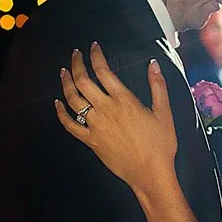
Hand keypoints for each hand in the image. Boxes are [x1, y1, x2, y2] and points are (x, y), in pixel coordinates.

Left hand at [55, 43, 177, 197]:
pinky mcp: (90, 141)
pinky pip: (70, 125)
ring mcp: (95, 126)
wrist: (150, 174)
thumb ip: (158, 86)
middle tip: (75, 54)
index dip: (96, 56)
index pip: (104, 71)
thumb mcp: (164, 113)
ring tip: (64, 72)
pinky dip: (61, 113)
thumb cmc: (160, 145)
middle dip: (77, 64)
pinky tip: (57, 104)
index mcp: (124, 101)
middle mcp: (106, 110)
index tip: (94, 47)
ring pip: (73, 100)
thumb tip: (153, 64)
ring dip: (66, 83)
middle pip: (83, 81)